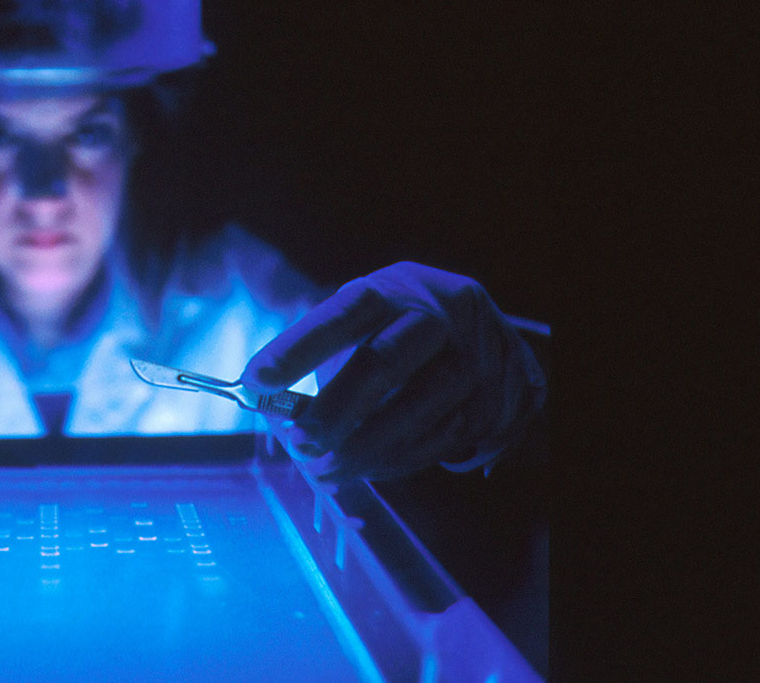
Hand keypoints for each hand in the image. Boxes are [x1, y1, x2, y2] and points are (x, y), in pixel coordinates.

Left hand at [244, 262, 544, 482]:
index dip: (297, 348)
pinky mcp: (503, 393)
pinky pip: (448, 437)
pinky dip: (403, 459)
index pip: (340, 314)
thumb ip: (320, 361)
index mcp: (392, 289)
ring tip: (328, 469)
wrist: (486, 332)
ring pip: (421, 408)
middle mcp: (440, 313)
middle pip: (384, 362)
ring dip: (367, 449)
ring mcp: (478, 352)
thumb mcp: (360, 327)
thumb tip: (275, 410)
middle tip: (301, 446)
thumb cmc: (397, 331)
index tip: (255, 382)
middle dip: (336, 412)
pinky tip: (372, 467)